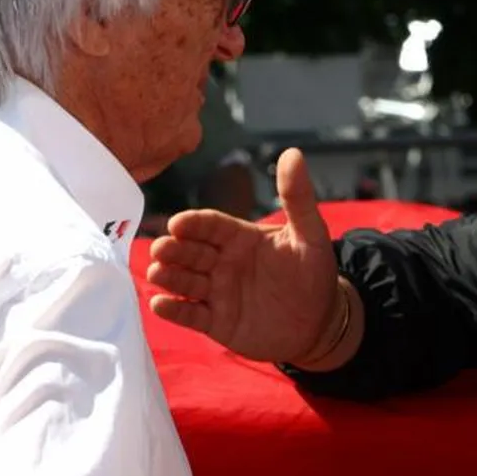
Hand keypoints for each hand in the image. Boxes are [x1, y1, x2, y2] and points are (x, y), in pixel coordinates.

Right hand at [147, 148, 343, 364]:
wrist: (320, 322)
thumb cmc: (313, 273)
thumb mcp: (310, 234)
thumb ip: (298, 197)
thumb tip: (293, 153)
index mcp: (240, 237)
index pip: (211, 225)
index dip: (194, 224)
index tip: (178, 223)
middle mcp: (223, 261)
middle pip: (191, 252)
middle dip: (174, 249)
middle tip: (161, 249)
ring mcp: (217, 292)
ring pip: (186, 281)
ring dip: (169, 276)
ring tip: (157, 272)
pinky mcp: (216, 322)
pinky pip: (191, 315)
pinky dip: (174, 310)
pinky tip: (159, 304)